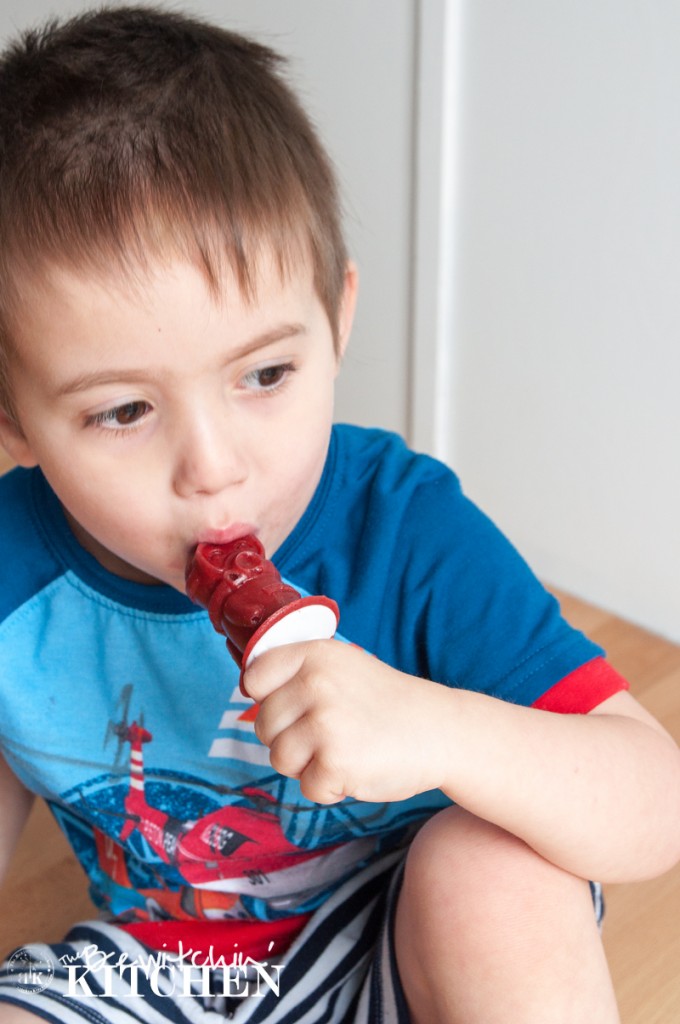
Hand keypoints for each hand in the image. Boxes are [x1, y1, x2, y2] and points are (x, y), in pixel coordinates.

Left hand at [242, 639, 448, 804]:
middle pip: (264, 725)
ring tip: (344, 749)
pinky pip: (308, 788)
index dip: (267, 699)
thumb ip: (299, 672)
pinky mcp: (336, 762)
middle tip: (331, 734)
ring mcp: (326, 724)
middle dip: (290, 738)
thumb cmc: (386, 703)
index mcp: (315, 655)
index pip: (254, 678)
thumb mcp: (343, 666)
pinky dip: (330, 787)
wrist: (440, 730)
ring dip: (307, 765)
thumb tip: (248, 687)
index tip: (293, 707)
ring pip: (280, 759)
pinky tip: (357, 767)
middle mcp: (316, 684)